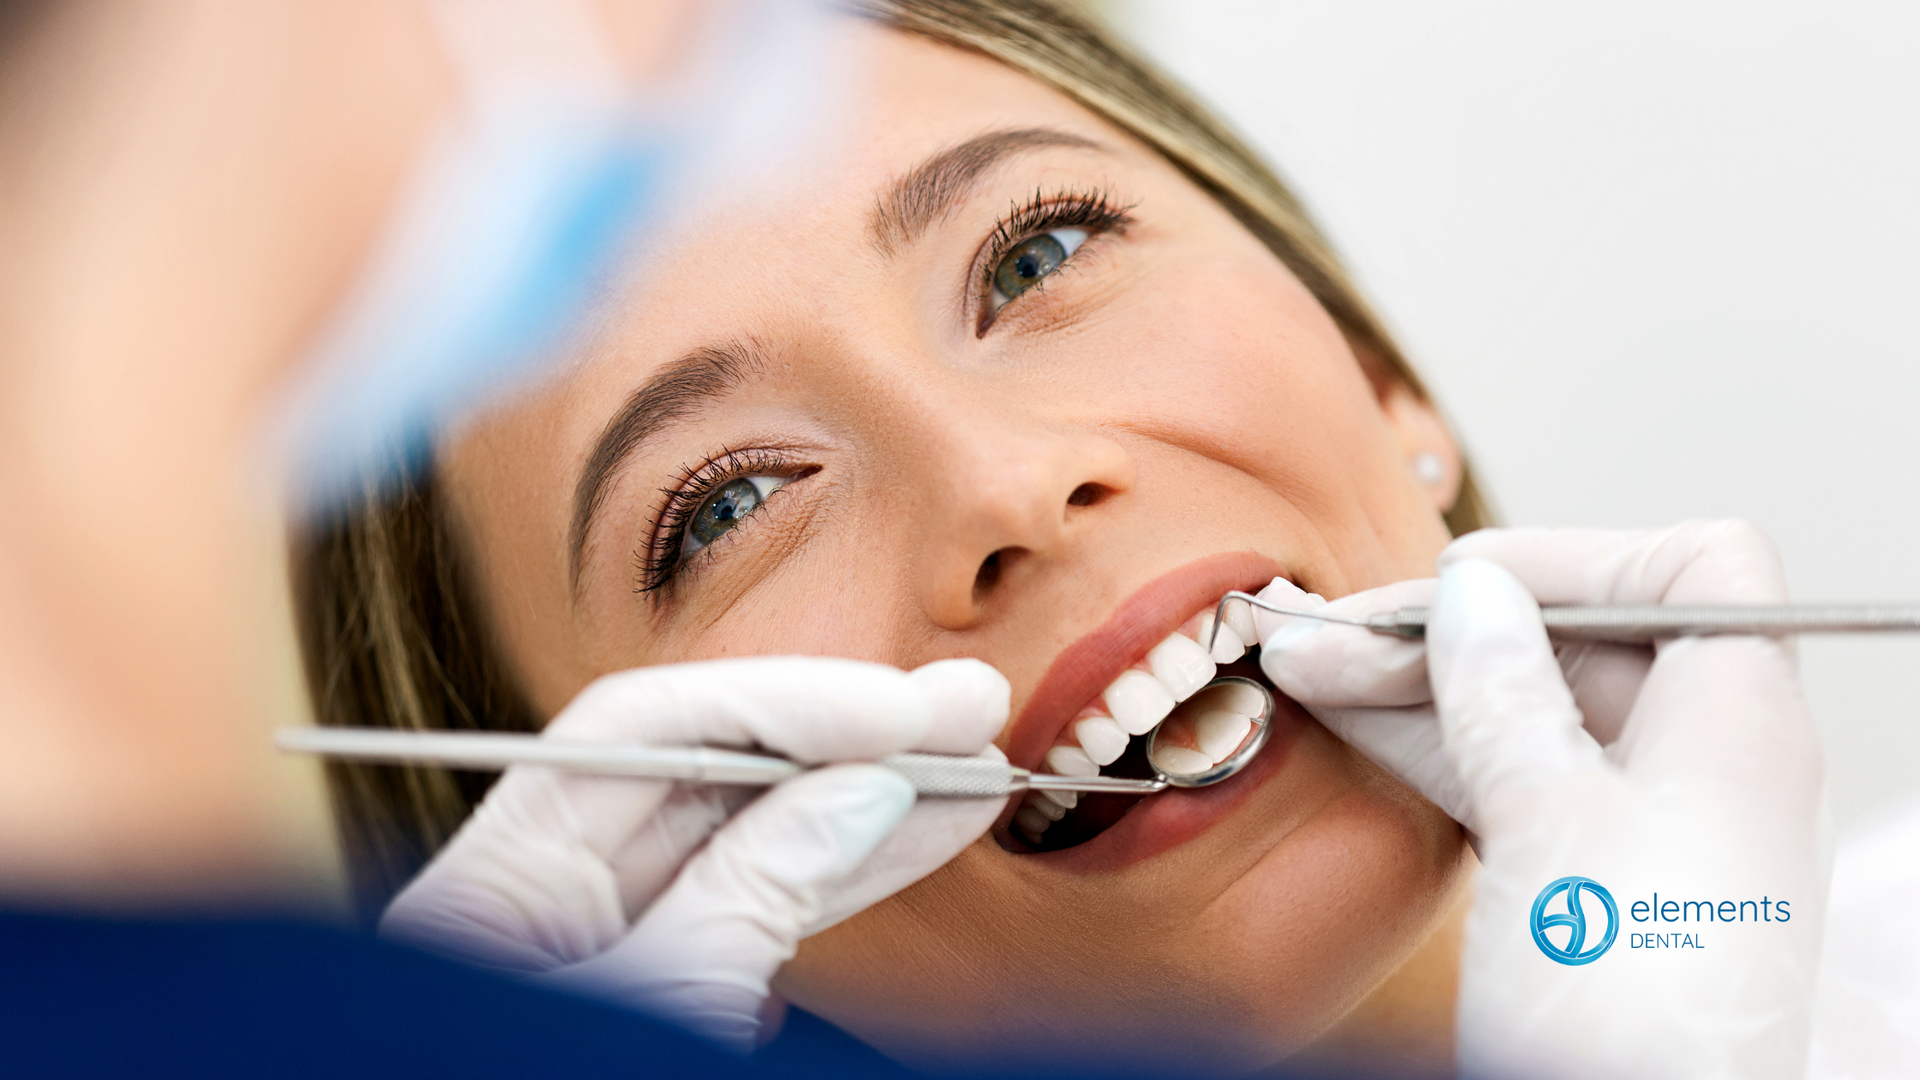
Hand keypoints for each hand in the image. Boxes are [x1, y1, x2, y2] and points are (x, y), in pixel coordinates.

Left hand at [378, 656, 1009, 1052]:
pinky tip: (910, 835)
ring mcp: (606, 941)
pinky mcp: (662, 984)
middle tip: (966, 711)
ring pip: (746, 838)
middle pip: (705, 773)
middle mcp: (543, 894)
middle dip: (844, 739)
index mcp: (495, 885)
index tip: (899, 715)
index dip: (781, 705)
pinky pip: (752, 902)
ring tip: (970, 776)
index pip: (642, 734)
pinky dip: (836, 871)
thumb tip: (857, 792)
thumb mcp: (660, 1009)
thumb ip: (752, 893)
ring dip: (865, 802)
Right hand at [1258, 523, 1831, 1079]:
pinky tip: (1351, 728)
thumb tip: (1472, 593)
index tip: (1463, 583)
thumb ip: (1500, 694)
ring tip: (1305, 670)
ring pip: (1530, 711)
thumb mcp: (1547, 825)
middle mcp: (1707, 762)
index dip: (1580, 559)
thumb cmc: (1626, 1006)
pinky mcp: (1594, 879)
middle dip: (1449, 629)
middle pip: (1583, 640)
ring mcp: (1648, 823)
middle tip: (1328, 633)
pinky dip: (1435, 749)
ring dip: (1418, 688)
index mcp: (1739, 725)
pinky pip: (1514, 778)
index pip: (1694, 571)